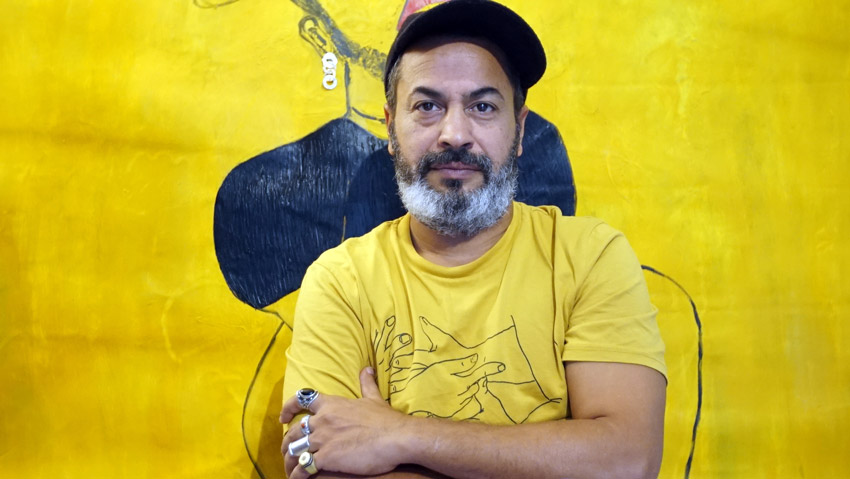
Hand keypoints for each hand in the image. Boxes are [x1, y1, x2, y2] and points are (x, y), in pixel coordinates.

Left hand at [280, 367, 413, 477]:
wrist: (396, 438)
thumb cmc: (386, 420)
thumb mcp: (374, 399)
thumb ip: (367, 384)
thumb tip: (367, 369)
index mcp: (331, 404)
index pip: (301, 400)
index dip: (288, 408)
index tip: (282, 418)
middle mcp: (322, 420)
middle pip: (293, 431)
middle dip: (286, 443)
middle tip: (286, 452)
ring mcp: (323, 439)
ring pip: (295, 450)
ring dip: (290, 461)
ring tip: (291, 470)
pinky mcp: (326, 457)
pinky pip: (303, 467)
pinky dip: (298, 475)